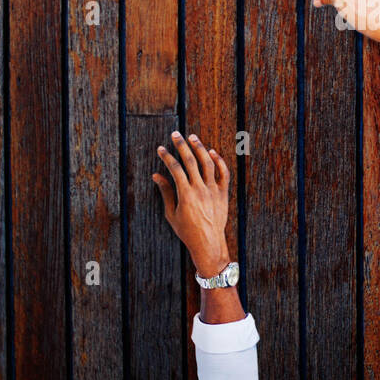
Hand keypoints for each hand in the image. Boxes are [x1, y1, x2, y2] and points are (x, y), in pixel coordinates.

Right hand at [151, 131, 230, 276]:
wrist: (209, 244)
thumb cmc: (187, 232)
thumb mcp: (171, 214)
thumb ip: (166, 192)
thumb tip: (156, 176)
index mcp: (186, 195)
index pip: (175, 169)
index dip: (167, 157)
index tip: (161, 149)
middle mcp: (200, 190)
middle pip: (191, 161)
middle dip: (182, 146)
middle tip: (175, 135)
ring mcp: (214, 190)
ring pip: (208, 163)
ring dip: (200, 148)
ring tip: (192, 138)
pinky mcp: (223, 193)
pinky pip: (223, 173)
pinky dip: (218, 160)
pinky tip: (211, 152)